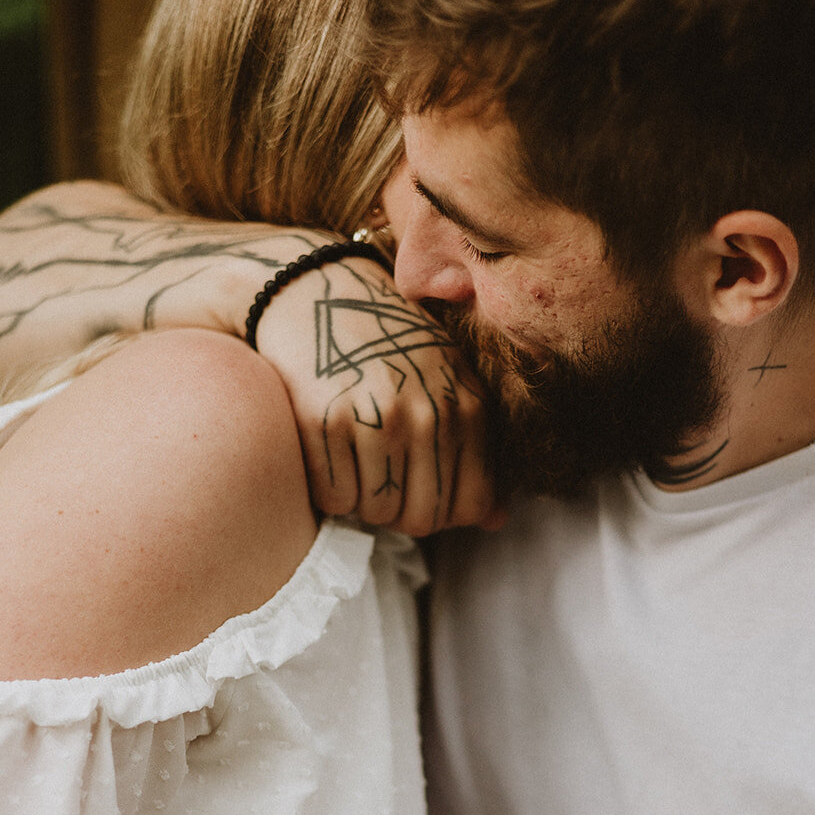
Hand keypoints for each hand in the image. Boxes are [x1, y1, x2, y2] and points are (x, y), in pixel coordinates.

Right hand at [252, 253, 495, 534]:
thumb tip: (496, 523)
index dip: (444, 514)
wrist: (318, 292)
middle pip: (421, 518)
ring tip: (355, 461)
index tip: (420, 493)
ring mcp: (376, 416)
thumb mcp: (446, 382)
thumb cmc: (389, 345)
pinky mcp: (325, 419)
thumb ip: (477, 453)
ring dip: (362, 501)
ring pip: (375, 512)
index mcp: (466, 406)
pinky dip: (329, 490)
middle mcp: (427, 413)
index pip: (471, 506)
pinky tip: (329, 454)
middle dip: (400, 512)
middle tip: (381, 481)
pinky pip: (333, 497)